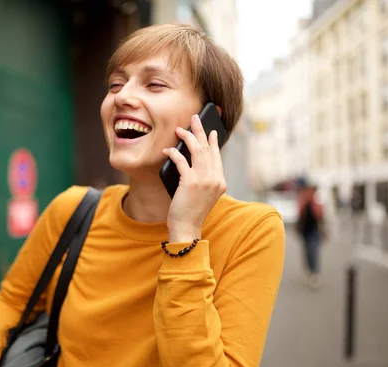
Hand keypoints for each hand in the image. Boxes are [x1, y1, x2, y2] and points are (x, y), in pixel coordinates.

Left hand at [162, 114, 226, 242]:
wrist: (187, 228)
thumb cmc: (190, 212)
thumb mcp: (201, 194)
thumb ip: (201, 178)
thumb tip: (188, 159)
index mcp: (220, 182)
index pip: (217, 157)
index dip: (214, 142)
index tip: (212, 131)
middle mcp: (215, 179)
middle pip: (208, 149)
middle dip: (200, 131)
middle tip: (194, 118)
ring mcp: (204, 180)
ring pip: (196, 151)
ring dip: (187, 137)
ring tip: (180, 129)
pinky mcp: (190, 182)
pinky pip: (181, 161)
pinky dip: (173, 154)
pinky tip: (167, 150)